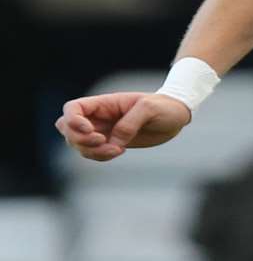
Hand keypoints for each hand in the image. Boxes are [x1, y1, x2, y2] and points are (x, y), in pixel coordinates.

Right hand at [55, 91, 191, 160]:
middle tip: (103, 141)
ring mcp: (103, 131)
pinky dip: (100, 157)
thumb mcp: (150, 108)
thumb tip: (113, 142)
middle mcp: (98, 117)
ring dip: (92, 152)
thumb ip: (130, 123)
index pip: (72, 108)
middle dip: (80, 140)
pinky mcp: (111, 143)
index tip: (91, 131)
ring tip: (117, 150)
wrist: (175, 116)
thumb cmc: (163, 106)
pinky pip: (93, 153)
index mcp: (103, 103)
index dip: (73, 121)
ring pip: (78, 144)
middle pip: (68, 129)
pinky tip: (119, 151)